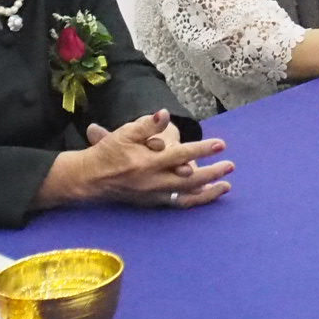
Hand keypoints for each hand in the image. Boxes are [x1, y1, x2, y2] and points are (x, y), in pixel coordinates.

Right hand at [56, 110, 232, 208]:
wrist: (88, 179)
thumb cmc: (107, 153)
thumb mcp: (124, 133)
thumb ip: (146, 126)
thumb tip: (164, 114)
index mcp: (147, 163)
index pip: (181, 155)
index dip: (202, 149)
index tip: (221, 144)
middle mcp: (153, 182)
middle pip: (190, 180)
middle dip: (213, 173)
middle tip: (230, 166)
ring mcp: (152, 195)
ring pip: (186, 197)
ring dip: (208, 192)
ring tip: (226, 185)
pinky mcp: (151, 203)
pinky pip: (177, 204)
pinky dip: (194, 201)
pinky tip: (208, 195)